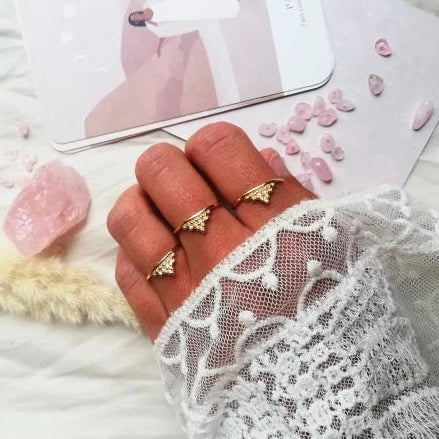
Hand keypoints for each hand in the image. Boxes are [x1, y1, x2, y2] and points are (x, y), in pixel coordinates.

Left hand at [108, 123, 313, 338]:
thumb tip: (262, 159)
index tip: (214, 162)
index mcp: (272, 223)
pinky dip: (136, 253)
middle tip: (181, 182)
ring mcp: (186, 289)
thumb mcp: (332, 240)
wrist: (316, 384)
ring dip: (140, 203)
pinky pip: (127, 271)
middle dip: (167, 166)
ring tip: (159, 214)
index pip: (217, 147)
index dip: (209, 144)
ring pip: (130, 218)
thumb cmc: (331, 304)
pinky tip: (157, 256)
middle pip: (162, 173)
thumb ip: (295, 194)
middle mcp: (223, 251)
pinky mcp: (164, 325)